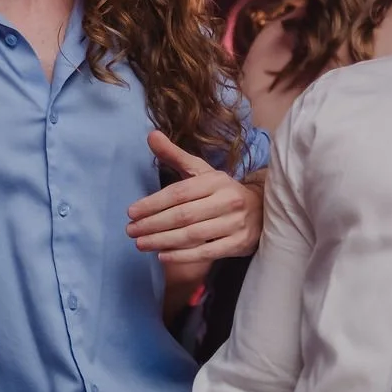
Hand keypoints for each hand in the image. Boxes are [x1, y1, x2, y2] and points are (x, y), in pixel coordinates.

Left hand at [126, 131, 263, 277]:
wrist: (261, 209)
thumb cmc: (221, 190)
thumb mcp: (200, 170)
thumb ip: (174, 155)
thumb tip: (151, 135)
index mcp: (215, 181)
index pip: (179, 193)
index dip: (153, 203)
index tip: (131, 212)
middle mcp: (227, 201)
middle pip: (183, 216)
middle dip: (153, 224)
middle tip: (130, 231)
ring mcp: (235, 224)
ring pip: (192, 235)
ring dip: (163, 241)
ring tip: (140, 244)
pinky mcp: (239, 243)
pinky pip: (206, 252)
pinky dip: (182, 255)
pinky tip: (162, 255)